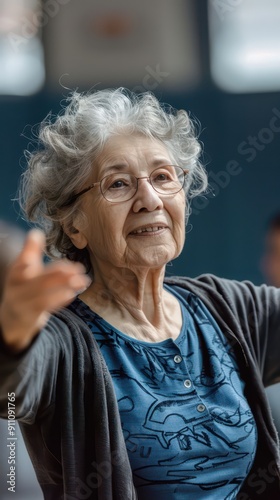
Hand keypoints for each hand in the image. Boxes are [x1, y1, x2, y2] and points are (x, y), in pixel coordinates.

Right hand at [0, 229, 89, 351]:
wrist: (11, 319)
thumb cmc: (21, 288)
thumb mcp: (22, 269)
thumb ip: (30, 251)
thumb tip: (36, 232)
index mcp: (16, 274)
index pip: (20, 266)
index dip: (25, 258)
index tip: (32, 251)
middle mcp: (18, 290)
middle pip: (39, 282)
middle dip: (59, 274)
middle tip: (78, 268)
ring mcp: (24, 305)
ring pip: (45, 297)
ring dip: (65, 288)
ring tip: (82, 280)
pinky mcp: (32, 317)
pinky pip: (47, 308)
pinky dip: (61, 300)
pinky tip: (73, 293)